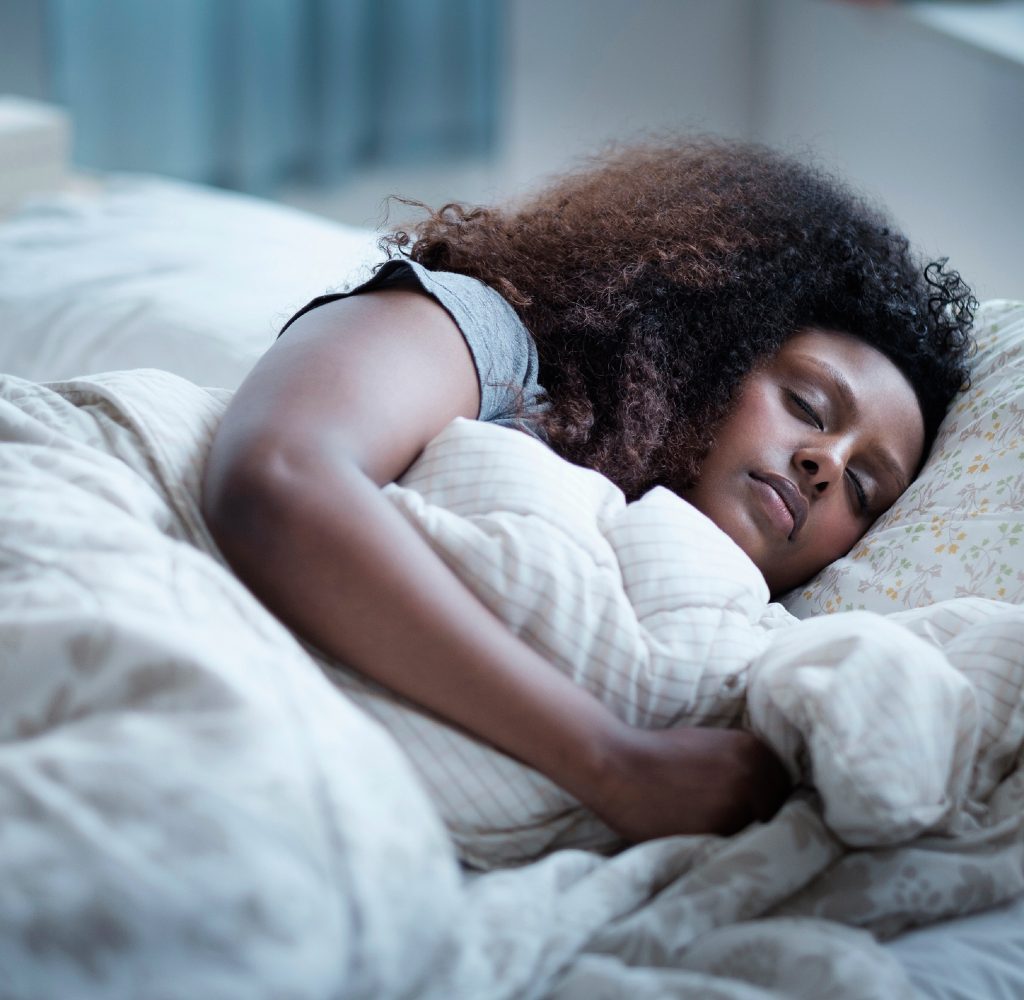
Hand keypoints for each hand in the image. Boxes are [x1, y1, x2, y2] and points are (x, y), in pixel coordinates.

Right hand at [583, 725, 791, 842]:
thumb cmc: (656, 754)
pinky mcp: (718, 833)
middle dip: (756, 819)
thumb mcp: (709, 744)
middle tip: (727, 821)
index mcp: (753, 749)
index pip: (783, 787)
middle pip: (775, 813)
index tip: (750, 808)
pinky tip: (696, 834)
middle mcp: (754, 776)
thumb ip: (741, 765)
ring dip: (738, 835)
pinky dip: (719, 846)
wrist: (616, 766)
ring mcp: (738, 806)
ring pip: (754, 833)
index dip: (766, 800)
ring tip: (707, 827)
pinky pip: (731, 848)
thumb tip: (765, 795)